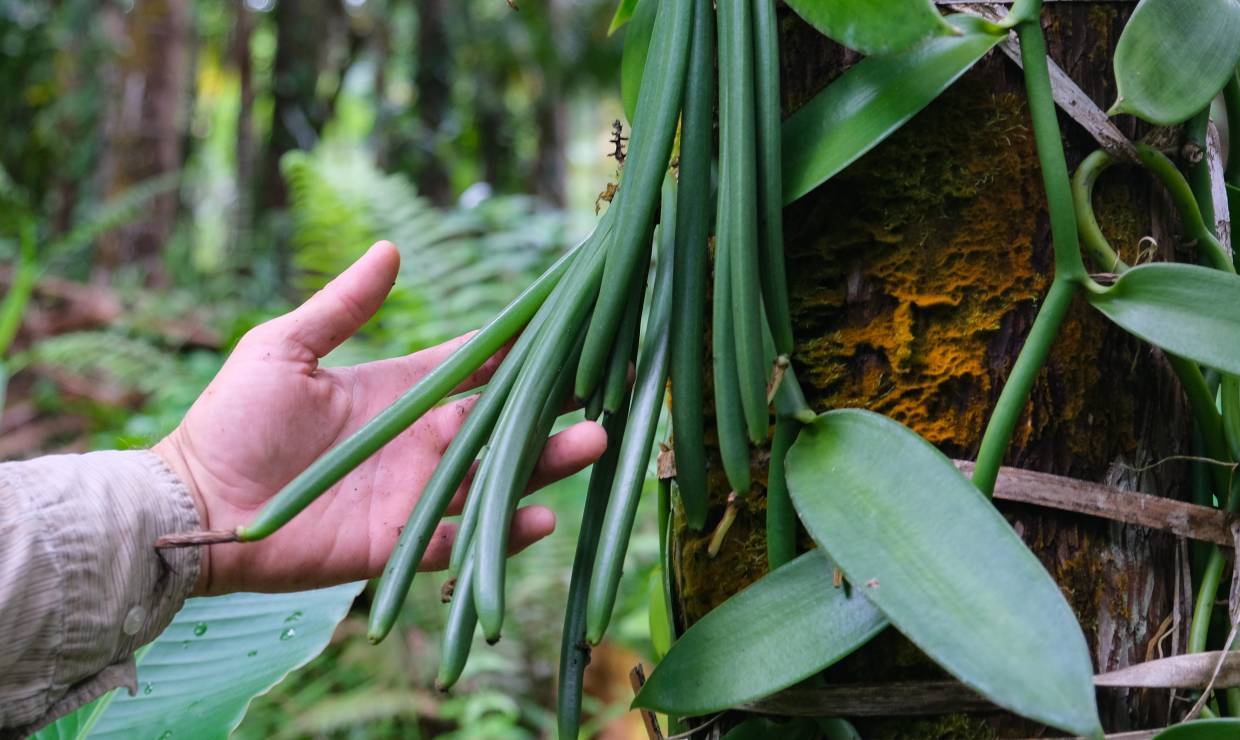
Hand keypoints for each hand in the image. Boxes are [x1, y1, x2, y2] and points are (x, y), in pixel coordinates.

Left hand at [153, 242, 606, 595]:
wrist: (197, 501)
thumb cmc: (233, 418)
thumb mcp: (283, 349)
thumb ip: (341, 306)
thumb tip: (389, 249)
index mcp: (403, 392)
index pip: (477, 364)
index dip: (521, 346)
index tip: (569, 322)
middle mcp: (422, 440)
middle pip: (505, 419)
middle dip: (556, 404)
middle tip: (606, 387)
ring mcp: (416, 492)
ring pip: (499, 475)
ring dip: (549, 462)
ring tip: (595, 442)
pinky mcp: (400, 542)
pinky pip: (463, 538)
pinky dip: (503, 532)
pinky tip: (542, 515)